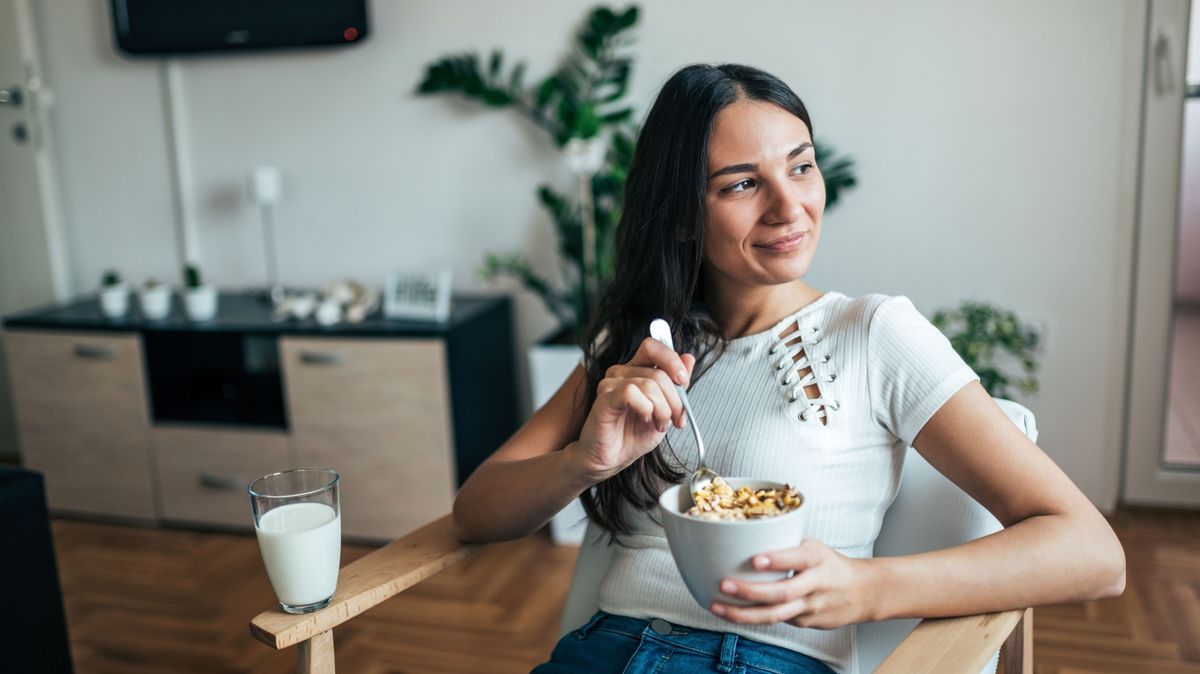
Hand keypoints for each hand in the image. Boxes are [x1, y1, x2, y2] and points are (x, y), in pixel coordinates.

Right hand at [569, 337, 696, 482]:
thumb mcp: (665, 409)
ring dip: (662, 410)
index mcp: (636, 370)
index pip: (653, 347)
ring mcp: (611, 383)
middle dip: (675, 401)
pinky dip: (646, 408)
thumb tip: (688, 358)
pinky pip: (632, 392)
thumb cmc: (632, 435)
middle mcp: (622, 372)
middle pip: (660, 373)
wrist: (612, 459)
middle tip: (675, 419)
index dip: (672, 360)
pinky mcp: (604, 398)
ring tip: (658, 424)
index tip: (684, 381)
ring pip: (650, 385)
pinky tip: (644, 419)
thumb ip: (676, 385)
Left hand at [709, 538, 878, 629]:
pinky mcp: (805, 623)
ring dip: (743, 614)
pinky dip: (751, 617)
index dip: (777, 560)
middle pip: (783, 592)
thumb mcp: (813, 546)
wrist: (862, 592)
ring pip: (775, 615)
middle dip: (750, 591)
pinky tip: (732, 612)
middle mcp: (815, 584)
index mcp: (817, 558)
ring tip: (717, 606)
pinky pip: (775, 621)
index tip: (755, 560)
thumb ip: (784, 543)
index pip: (798, 558)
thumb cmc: (829, 564)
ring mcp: (810, 607)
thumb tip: (745, 534)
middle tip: (724, 585)